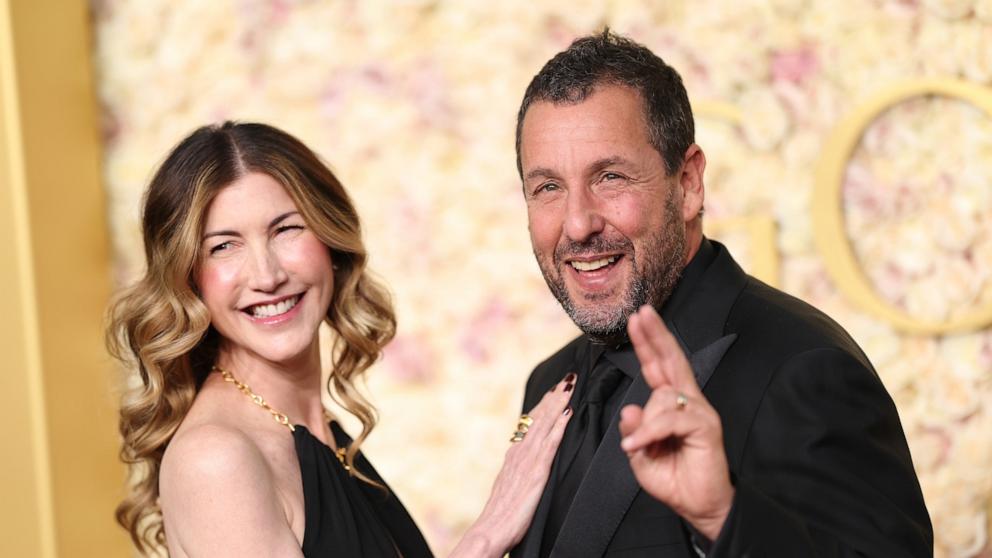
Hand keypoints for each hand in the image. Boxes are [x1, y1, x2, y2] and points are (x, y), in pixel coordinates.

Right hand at [450, 375, 574, 557]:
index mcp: (514, 454)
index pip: (531, 423)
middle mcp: (519, 452)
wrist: (491, 528)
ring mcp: (528, 460)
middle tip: (568, 377)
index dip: (545, 405)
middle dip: (554, 396)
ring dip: (559, 403)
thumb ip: (519, 470)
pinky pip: (551, 444)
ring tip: (570, 386)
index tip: (555, 389)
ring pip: (545, 424)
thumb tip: (526, 462)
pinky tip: (568, 414)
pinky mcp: (537, 471)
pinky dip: (559, 426)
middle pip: (539, 417)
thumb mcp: (509, 485)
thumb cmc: (501, 514)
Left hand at [618, 306, 733, 541]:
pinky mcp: (706, 426)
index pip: (658, 367)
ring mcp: (699, 412)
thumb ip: (634, 432)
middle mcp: (687, 402)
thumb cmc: (675, 480)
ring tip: (641, 448)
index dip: (648, 343)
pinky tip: (639, 446)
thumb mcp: (641, 456)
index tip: (638, 318)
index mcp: (671, 405)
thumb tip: (629, 409)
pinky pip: (669, 419)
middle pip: (671, 360)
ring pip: (661, 398)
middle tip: (642, 312)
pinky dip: (650, 432)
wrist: (700, 508)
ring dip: (645, 424)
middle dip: (656, 335)